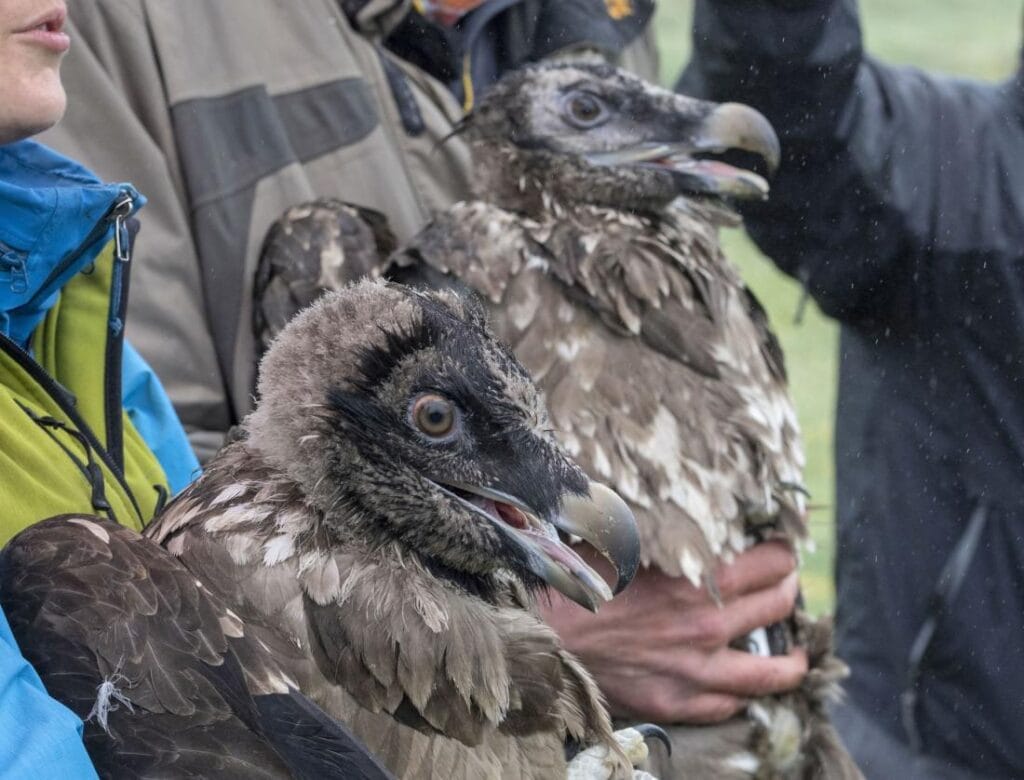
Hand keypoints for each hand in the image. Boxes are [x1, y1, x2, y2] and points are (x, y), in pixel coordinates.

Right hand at [539, 541, 806, 723]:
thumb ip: (668, 525)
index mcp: (699, 576)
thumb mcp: (626, 533)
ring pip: (771, 672)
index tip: (781, 550)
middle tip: (784, 586)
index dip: (783, 552)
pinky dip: (744, 693)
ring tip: (795, 655)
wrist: (547, 632)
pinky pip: (730, 704)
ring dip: (791, 660)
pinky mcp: (678, 701)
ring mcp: (696, 669)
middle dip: (788, 591)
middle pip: (778, 606)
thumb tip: (691, 500)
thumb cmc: (582, 576)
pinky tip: (746, 685)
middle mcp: (707, 624)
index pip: (773, 561)